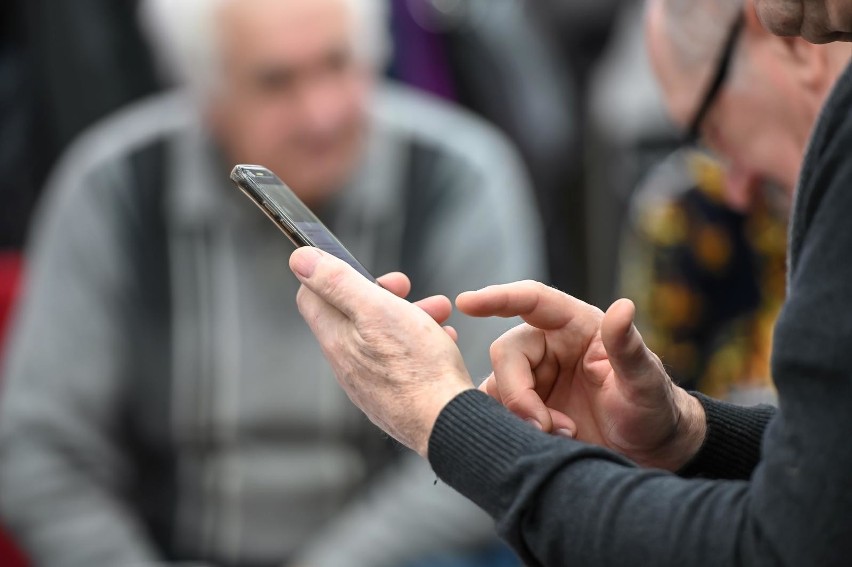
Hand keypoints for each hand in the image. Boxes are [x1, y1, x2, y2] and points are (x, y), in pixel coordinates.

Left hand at [290, 248, 474, 456]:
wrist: (448, 425)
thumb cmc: (418, 369)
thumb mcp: (377, 310)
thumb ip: (337, 282)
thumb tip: (299, 259)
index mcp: (336, 339)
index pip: (312, 296)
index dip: (333, 273)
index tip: (362, 267)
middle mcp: (346, 364)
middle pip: (352, 315)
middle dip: (382, 293)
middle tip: (406, 288)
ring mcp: (369, 384)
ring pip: (380, 337)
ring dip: (408, 315)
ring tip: (439, 312)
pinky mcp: (392, 398)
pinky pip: (399, 362)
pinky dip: (419, 344)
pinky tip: (443, 342)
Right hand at [457, 281, 705, 470]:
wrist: (650, 455)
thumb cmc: (654, 410)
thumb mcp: (646, 382)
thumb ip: (628, 347)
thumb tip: (623, 306)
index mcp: (577, 325)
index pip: (531, 300)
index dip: (497, 298)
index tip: (466, 302)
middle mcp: (550, 346)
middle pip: (507, 353)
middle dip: (519, 392)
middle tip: (547, 426)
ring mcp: (535, 378)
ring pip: (498, 385)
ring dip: (520, 414)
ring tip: (562, 436)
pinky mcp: (526, 408)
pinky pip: (498, 411)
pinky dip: (513, 428)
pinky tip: (544, 443)